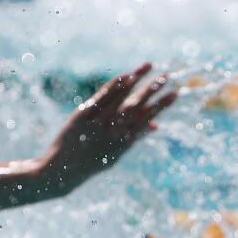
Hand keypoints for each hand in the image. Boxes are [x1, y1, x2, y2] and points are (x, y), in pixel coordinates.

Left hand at [38, 63, 176, 192]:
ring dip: (137, 81)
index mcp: (124, 143)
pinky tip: (126, 74)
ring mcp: (98, 123)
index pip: (147, 119)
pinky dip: (114, 86)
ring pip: (121, 99)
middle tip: (167, 76)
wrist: (61, 171)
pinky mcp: (83, 116)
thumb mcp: (116, 155)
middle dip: (153, 90)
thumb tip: (156, 126)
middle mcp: (113, 132)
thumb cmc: (93, 161)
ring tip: (150, 66)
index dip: (162, 106)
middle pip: (137, 107)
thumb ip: (135, 138)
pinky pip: (101, 98)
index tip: (175, 93)